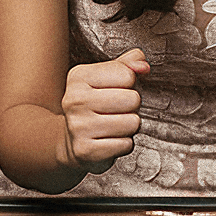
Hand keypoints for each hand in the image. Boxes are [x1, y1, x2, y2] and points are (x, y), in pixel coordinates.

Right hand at [63, 50, 147, 172]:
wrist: (72, 141)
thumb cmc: (94, 107)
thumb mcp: (105, 78)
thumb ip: (127, 64)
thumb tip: (142, 65)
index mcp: (79, 77)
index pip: (127, 74)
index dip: (129, 84)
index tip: (115, 90)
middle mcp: (75, 100)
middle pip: (133, 99)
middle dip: (131, 107)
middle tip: (115, 111)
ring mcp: (78, 126)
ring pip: (132, 122)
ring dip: (129, 127)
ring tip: (113, 126)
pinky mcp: (86, 150)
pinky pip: (126, 144)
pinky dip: (123, 144)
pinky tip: (109, 140)